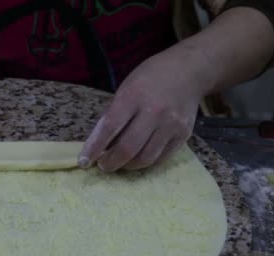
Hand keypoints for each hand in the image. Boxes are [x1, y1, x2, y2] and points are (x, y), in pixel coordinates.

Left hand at [78, 47, 211, 171]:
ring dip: (127, 166)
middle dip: (110, 162)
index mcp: (134, 95)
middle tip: (102, 165)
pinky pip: (161, 158)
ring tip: (120, 163)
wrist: (190, 71)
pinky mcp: (183, 134)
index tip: (83, 161)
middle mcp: (154, 111)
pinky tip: (138, 159)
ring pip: (145, 158)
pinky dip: (146, 162)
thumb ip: (114, 113)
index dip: (94, 147)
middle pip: (128, 148)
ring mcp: (171, 125)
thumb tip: (99, 143)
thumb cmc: (151, 77)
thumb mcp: (127, 86)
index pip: (109, 127)